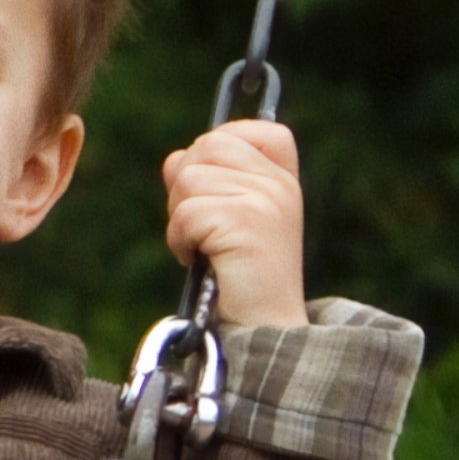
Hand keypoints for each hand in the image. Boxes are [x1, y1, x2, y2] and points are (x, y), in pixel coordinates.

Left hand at [161, 119, 308, 327]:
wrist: (263, 329)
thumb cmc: (242, 277)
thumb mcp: (232, 217)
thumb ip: (210, 180)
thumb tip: (176, 160)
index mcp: (282, 178)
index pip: (246, 130)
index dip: (219, 147)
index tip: (215, 186)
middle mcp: (278, 183)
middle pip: (207, 146)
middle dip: (187, 185)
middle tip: (202, 226)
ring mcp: (265, 199)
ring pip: (189, 178)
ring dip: (181, 216)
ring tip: (203, 246)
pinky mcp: (245, 221)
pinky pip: (186, 212)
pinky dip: (180, 240)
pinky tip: (200, 259)